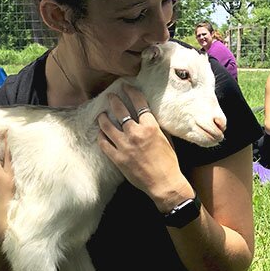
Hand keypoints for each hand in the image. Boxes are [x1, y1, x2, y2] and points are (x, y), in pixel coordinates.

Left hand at [96, 85, 188, 208]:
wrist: (164, 183)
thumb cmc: (169, 162)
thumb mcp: (167, 139)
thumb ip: (156, 127)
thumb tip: (148, 116)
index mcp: (150, 127)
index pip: (139, 103)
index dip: (131, 92)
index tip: (126, 87)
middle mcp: (136, 133)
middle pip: (120, 111)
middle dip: (114, 101)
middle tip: (111, 96)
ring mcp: (125, 146)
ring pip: (108, 126)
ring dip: (103, 118)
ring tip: (101, 114)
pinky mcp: (118, 158)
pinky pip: (104, 144)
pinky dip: (101, 137)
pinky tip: (100, 133)